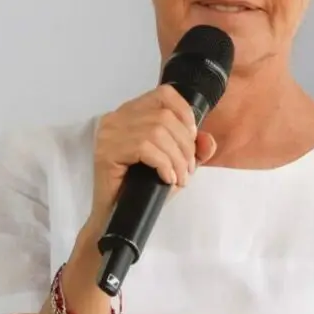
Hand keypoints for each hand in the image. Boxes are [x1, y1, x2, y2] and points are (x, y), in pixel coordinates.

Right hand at [87, 84, 218, 226]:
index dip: (185, 112)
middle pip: (164, 116)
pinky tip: (166, 178)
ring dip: (177, 158)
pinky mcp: (106, 152)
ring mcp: (108, 134)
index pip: (163, 94)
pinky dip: (163, 163)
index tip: (193, 137)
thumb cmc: (141, 190)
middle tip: (187, 170)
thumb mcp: (174, 165)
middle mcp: (116, 118)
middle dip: (185, 145)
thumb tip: (207, 139)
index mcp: (131, 113)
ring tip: (179, 177)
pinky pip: (144, 148)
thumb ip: (194, 151)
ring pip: (157, 132)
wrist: (115, 218)